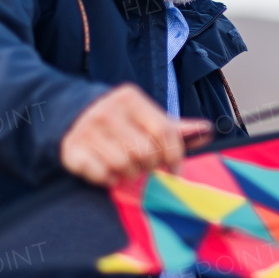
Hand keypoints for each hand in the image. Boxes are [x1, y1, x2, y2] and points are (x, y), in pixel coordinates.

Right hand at [60, 84, 212, 185]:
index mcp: (130, 98)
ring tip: (127, 167)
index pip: (164, 132)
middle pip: (145, 152)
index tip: (175, 169)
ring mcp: (87, 129)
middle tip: (145, 164)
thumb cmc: (121, 121)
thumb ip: (176, 127)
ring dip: (130, 173)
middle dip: (150, 165)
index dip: (174, 155)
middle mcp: (108, 111)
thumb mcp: (147, 118)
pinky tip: (108, 172)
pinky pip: (100, 174)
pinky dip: (108, 179)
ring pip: (124, 165)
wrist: (72, 115)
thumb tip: (207, 130)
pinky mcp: (72, 149)